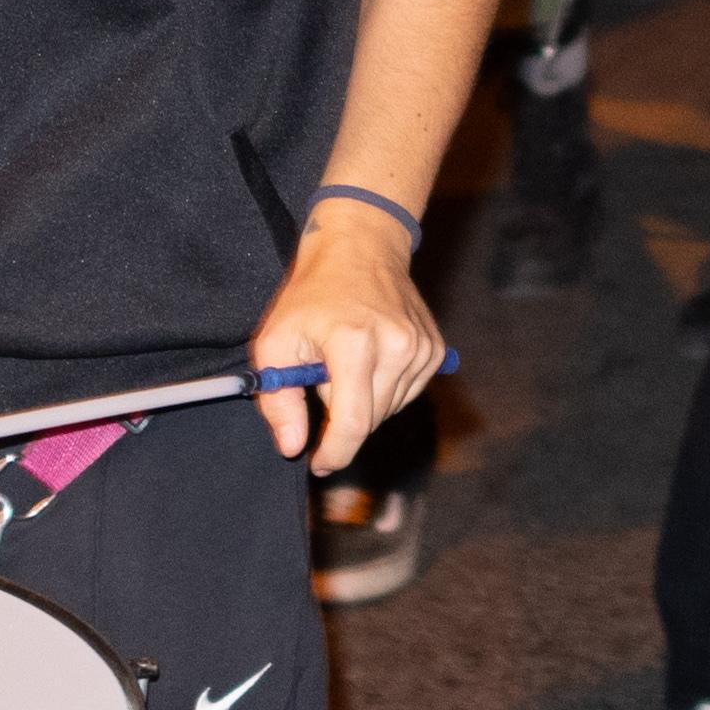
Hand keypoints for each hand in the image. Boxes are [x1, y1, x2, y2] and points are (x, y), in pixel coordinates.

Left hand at [249, 190, 445, 476]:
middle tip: (320, 386)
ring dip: (362, 403)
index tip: (317, 463)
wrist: (360, 247)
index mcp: (354, 342)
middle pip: (370, 420)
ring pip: (388, 410)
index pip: (352, 422)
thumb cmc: (311, 294)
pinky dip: (383, 390)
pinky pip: (406, 394)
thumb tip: (293, 448)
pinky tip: (368, 361)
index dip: (333, 452)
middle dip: (341, 418)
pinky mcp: (434, 349)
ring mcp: (421, 347)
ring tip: (344, 365)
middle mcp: (395, 346)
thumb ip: (279, 400)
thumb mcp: (274, 342)